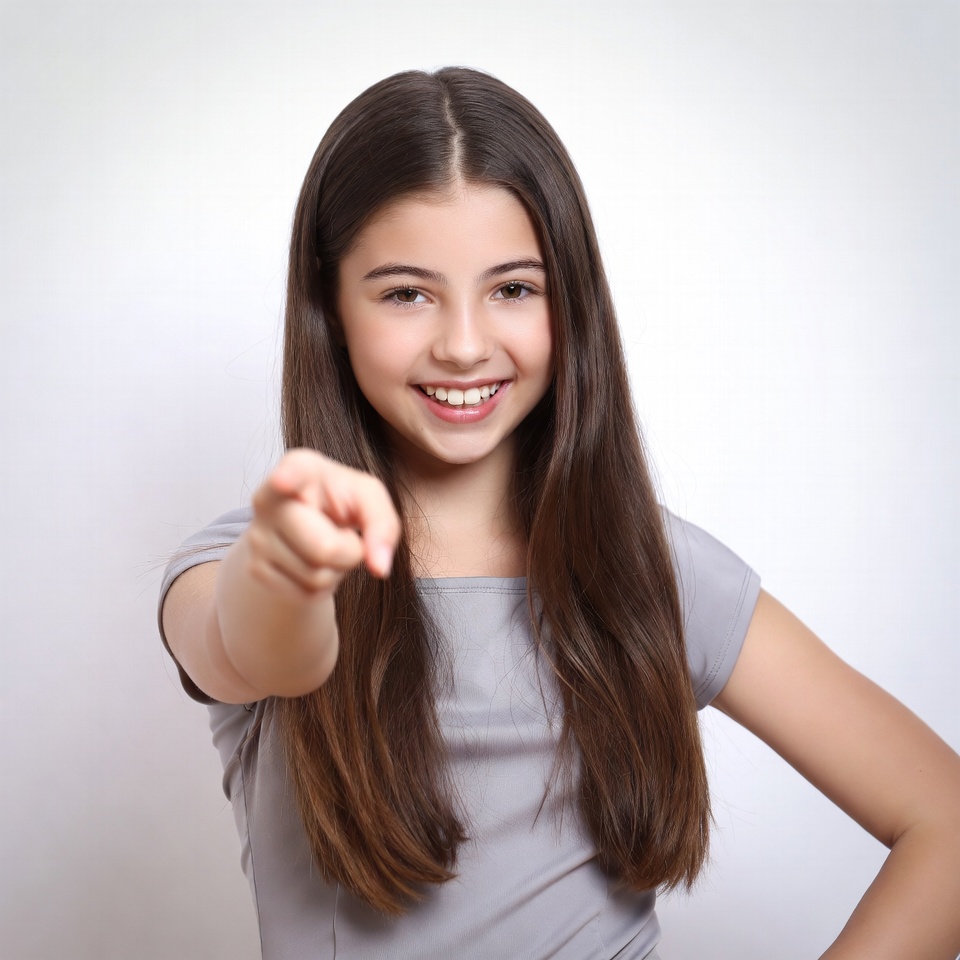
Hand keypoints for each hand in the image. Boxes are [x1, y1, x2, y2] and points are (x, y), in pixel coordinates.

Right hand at [245, 448, 400, 598]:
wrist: (309, 520)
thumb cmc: (341, 500)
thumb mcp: (369, 499)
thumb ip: (384, 525)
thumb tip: (379, 567)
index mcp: (300, 467)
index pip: (293, 471)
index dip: (288, 477)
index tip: (282, 481)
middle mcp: (268, 499)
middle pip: (324, 548)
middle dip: (350, 551)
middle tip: (346, 534)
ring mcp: (257, 536)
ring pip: (317, 577)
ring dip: (337, 569)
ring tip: (327, 543)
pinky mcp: (256, 568)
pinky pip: (307, 593)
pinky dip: (323, 584)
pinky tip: (314, 560)